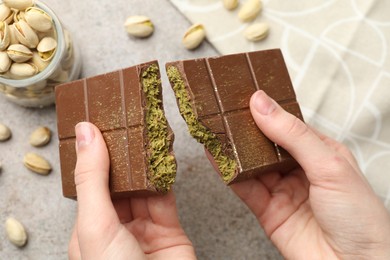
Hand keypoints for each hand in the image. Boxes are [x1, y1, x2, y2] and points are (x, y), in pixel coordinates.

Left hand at [68, 122, 195, 259]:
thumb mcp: (96, 223)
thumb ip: (93, 178)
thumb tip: (85, 133)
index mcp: (88, 227)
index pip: (90, 181)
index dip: (95, 152)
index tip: (100, 122)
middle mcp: (115, 226)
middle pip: (118, 180)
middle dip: (123, 152)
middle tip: (127, 119)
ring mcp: (143, 227)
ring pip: (143, 184)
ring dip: (145, 159)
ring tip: (146, 128)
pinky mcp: (169, 227)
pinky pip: (165, 194)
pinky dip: (165, 174)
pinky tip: (163, 153)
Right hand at [231, 90, 389, 258]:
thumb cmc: (359, 218)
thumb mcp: (329, 165)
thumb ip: (292, 134)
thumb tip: (262, 104)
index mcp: (321, 153)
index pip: (288, 125)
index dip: (266, 111)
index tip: (244, 97)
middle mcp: (300, 170)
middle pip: (266, 144)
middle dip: (246, 130)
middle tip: (224, 111)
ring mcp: (282, 190)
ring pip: (252, 164)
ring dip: (233, 149)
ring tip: (214, 129)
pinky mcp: (267, 210)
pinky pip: (244, 188)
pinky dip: (228, 173)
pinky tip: (216, 157)